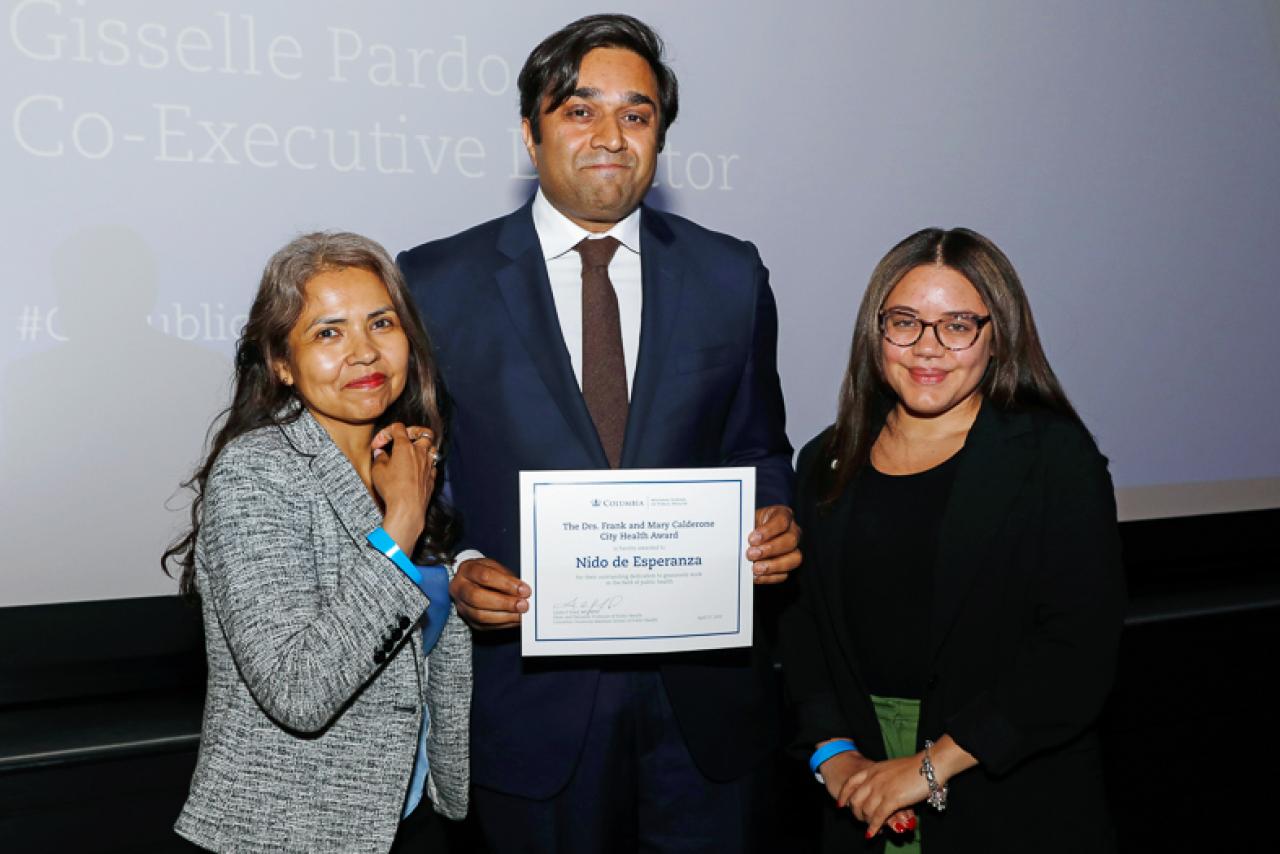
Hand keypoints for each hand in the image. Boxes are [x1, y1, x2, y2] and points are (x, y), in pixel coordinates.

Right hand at [370, 423, 438, 552]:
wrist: (407, 508)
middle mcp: (420, 453)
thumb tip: (380, 453)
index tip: (380, 443)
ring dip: (423, 447)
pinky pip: (433, 465)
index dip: (387, 432)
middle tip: (404, 439)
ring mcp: (429, 465)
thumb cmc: (392, 489)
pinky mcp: (432, 478)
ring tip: (413, 453)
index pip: (399, 428)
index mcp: (405, 447)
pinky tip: (418, 470)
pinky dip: (426, 464)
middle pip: (424, 433)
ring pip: (432, 448)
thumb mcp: (378, 471)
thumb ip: (379, 457)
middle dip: (414, 433)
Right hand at [450, 558, 529, 629]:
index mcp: (467, 570)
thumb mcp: (494, 566)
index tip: (524, 590)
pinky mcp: (468, 620)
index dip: (506, 584)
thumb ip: (507, 577)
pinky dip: (502, 623)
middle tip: (523, 605)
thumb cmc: (485, 572)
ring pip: (479, 615)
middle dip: (503, 603)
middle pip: (477, 598)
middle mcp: (459, 588)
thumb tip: (522, 590)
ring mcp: (462, 606)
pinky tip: (514, 620)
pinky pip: (485, 625)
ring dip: (504, 617)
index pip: (484, 576)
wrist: (470, 582)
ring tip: (521, 614)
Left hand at [747, 505, 800, 583]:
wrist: (748, 538)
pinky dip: (769, 577)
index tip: (752, 539)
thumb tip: (740, 538)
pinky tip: (757, 576)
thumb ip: (747, 527)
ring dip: (773, 565)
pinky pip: (785, 574)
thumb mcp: (748, 520)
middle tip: (751, 554)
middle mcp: (793, 531)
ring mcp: (793, 549)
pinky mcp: (788, 566)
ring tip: (755, 568)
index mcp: (783, 515)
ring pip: (794, 559)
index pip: (782, 521)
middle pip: (790, 541)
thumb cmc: (750, 526)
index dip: (768, 531)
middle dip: (770, 549)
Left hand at [838, 755, 928, 836]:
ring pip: (865, 810)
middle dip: (855, 812)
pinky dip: (874, 827)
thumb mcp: (892, 769)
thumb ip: (883, 778)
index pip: (851, 782)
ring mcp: (881, 789)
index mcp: (873, 769)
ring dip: (866, 821)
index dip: (844, 795)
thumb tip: (881, 790)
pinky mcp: (892, 800)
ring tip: (870, 828)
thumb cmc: (916, 767)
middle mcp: (874, 779)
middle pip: (855, 799)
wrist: (930, 766)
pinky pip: (878, 817)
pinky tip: (872, 833)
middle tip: (859, 820)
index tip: (840, 805)